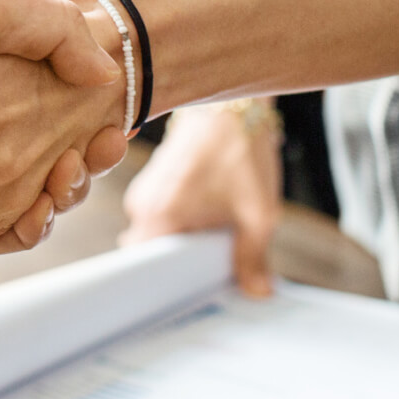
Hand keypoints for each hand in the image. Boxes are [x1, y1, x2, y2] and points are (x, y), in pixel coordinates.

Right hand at [121, 104, 282, 295]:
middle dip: (178, 265)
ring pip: (157, 233)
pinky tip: (209, 217)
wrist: (231, 102)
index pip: (144, 271)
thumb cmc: (240, 151)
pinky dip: (181, 221)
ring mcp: (144, 190)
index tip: (190, 296)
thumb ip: (253, 256)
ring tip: (214, 240)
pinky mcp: (153, 178)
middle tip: (211, 271)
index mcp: (158, 216)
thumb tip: (257, 292)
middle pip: (152, 254)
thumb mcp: (257, 212)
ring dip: (181, 240)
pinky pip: (160, 213)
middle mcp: (141, 205)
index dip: (167, 286)